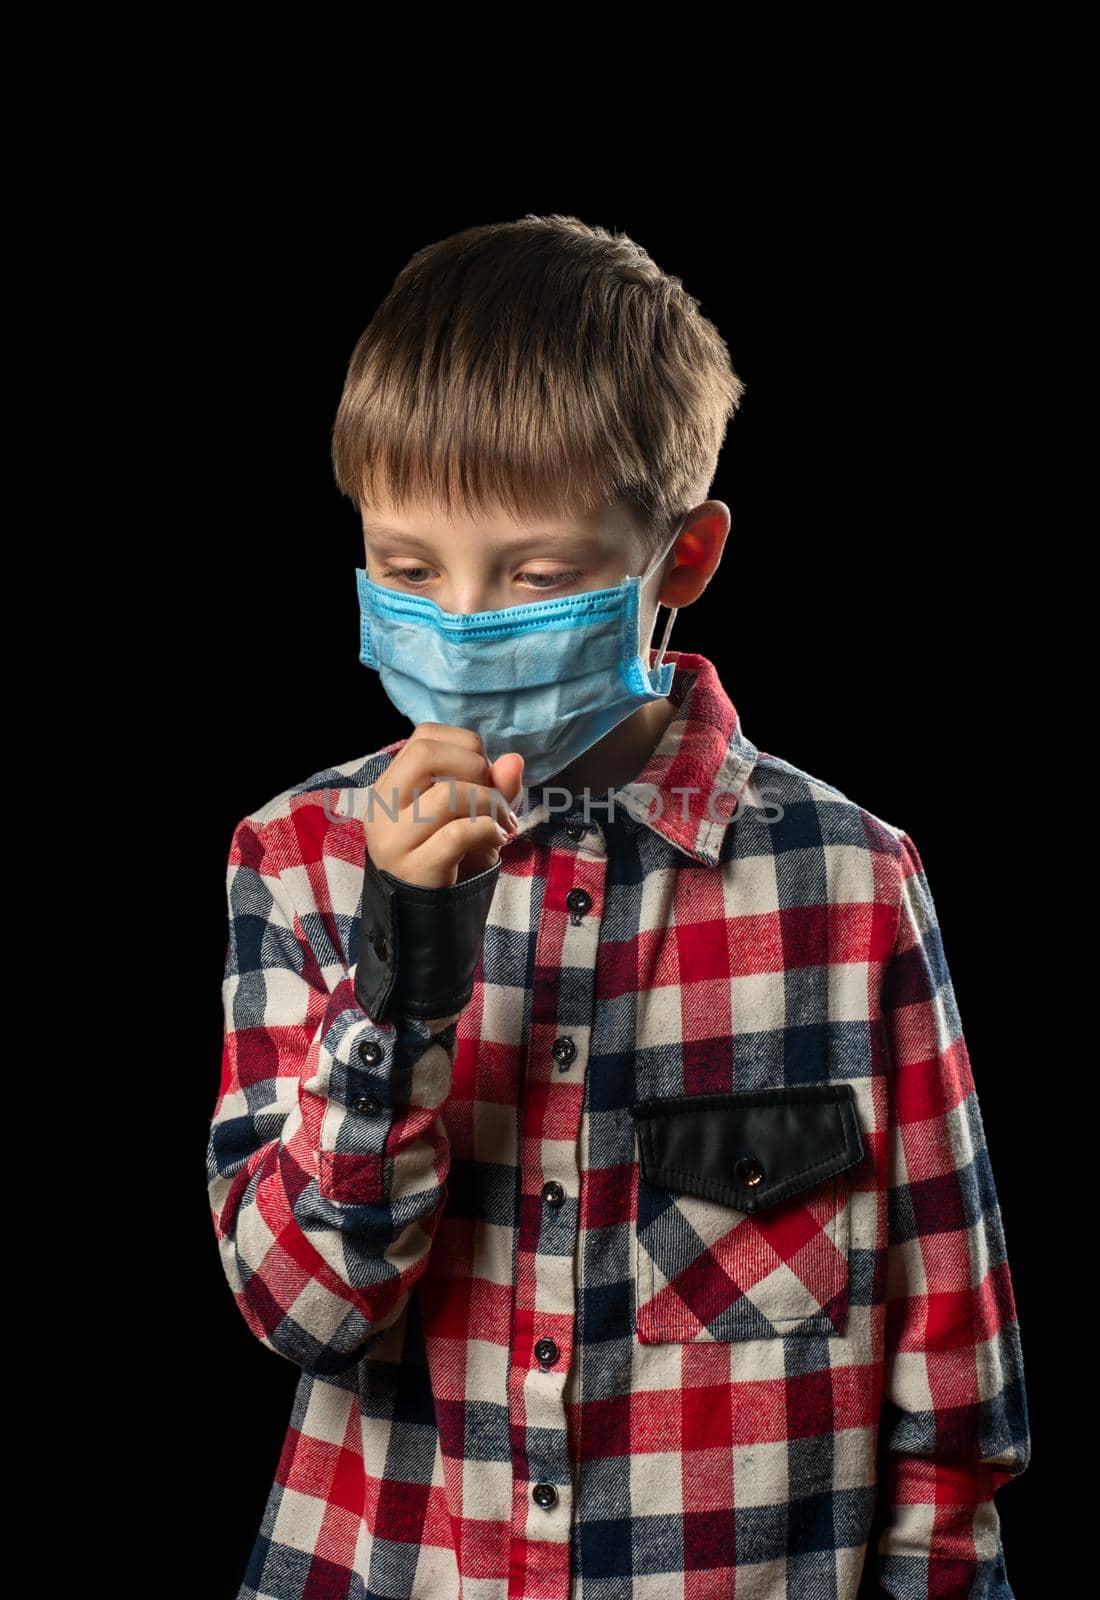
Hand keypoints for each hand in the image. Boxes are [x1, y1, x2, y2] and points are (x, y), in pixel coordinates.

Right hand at [364, 724, 523, 888]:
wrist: (428, 920)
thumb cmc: (449, 860)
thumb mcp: (473, 817)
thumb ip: (494, 787)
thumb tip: (515, 759)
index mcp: (391, 787)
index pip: (423, 737)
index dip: (464, 744)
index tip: (483, 772)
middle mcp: (383, 808)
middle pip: (426, 753)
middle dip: (474, 765)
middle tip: (493, 795)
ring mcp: (394, 839)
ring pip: (448, 794)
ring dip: (490, 803)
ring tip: (504, 823)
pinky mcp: (413, 869)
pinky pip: (458, 833)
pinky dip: (488, 830)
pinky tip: (498, 840)